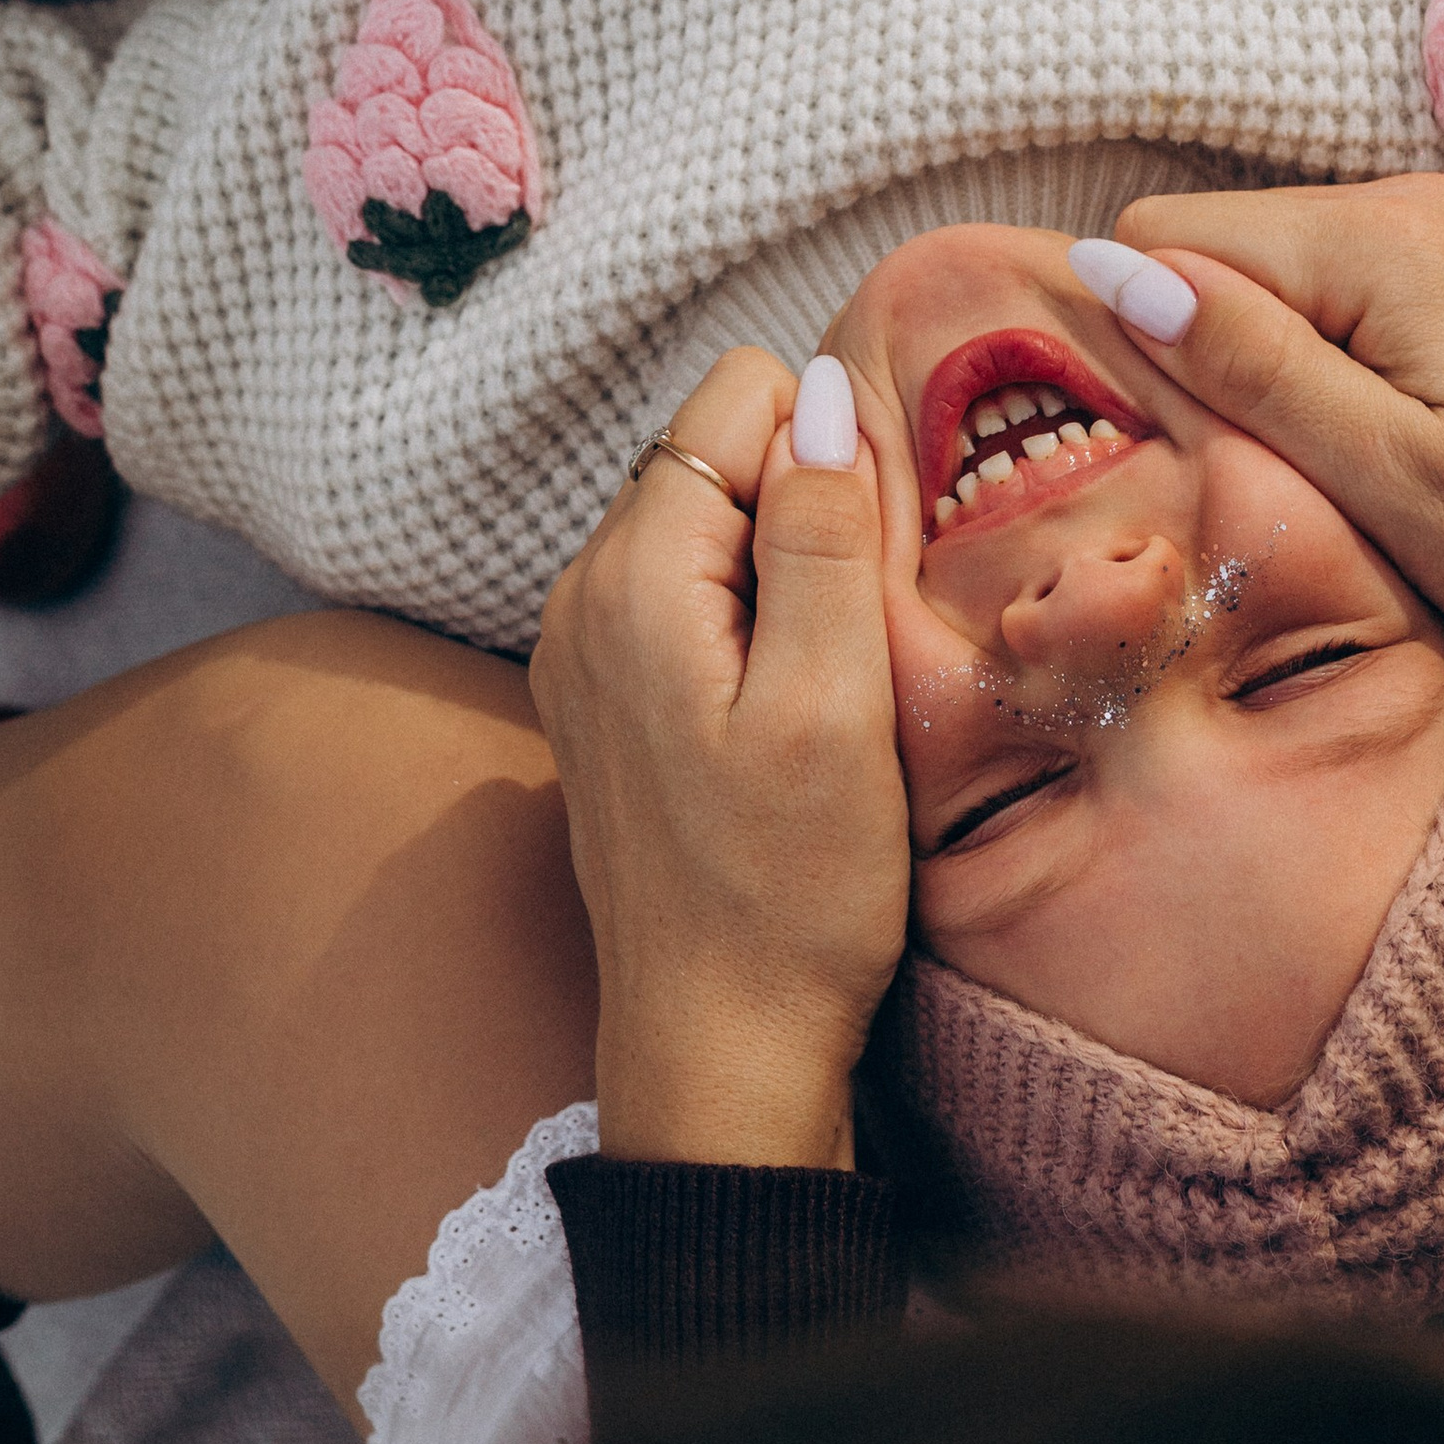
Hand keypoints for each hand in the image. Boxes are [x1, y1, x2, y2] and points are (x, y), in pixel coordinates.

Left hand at [529, 351, 906, 1164]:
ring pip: (708, 525)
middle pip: (718, 454)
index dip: (828, 458)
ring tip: (819, 695)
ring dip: (781, 577)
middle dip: (802, 515)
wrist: (717, 1053)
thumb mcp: (837, 702)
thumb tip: (821, 390)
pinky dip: (747, 629)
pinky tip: (783, 723)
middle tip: (847, 650)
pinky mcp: (602, 699)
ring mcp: (581, 649)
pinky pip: (686, 597)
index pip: (739, 396)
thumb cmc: (790, 891)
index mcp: (630, 574)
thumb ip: (824, 530)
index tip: (863, 573)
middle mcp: (579, 592)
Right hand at [1095, 175, 1443, 675]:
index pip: (1167, 235)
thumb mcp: (1385, 473)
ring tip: (1335, 452)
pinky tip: (1373, 425)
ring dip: (1268, 353)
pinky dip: (1323, 348)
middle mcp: (1406, 200)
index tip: (1199, 434)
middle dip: (1210, 345)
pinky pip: (1336, 281)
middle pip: (1218, 244)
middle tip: (1278, 458)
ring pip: (1272, 265)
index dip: (1150, 335)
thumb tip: (1118, 269)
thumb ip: (1251, 364)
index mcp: (1378, 240)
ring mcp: (1442, 225)